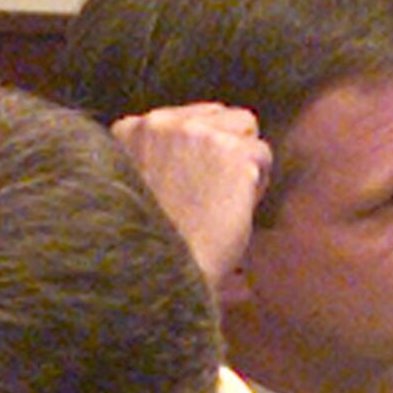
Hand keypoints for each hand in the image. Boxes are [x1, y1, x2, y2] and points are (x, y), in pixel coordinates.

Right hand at [110, 105, 269, 299]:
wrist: (156, 277)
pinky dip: (256, 185)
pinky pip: (262, 155)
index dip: (199, 153)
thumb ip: (159, 156)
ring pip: (245, 129)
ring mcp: (194, 133)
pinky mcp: (229, 151)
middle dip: (224, 151)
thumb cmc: (147, 247)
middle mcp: (159, 123)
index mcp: (129, 131)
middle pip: (220, 115)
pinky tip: (231, 212)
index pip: (188, 118)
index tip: (190, 187)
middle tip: (206, 198)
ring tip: (220, 204)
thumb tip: (207, 142)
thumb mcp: (135, 188)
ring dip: (242, 164)